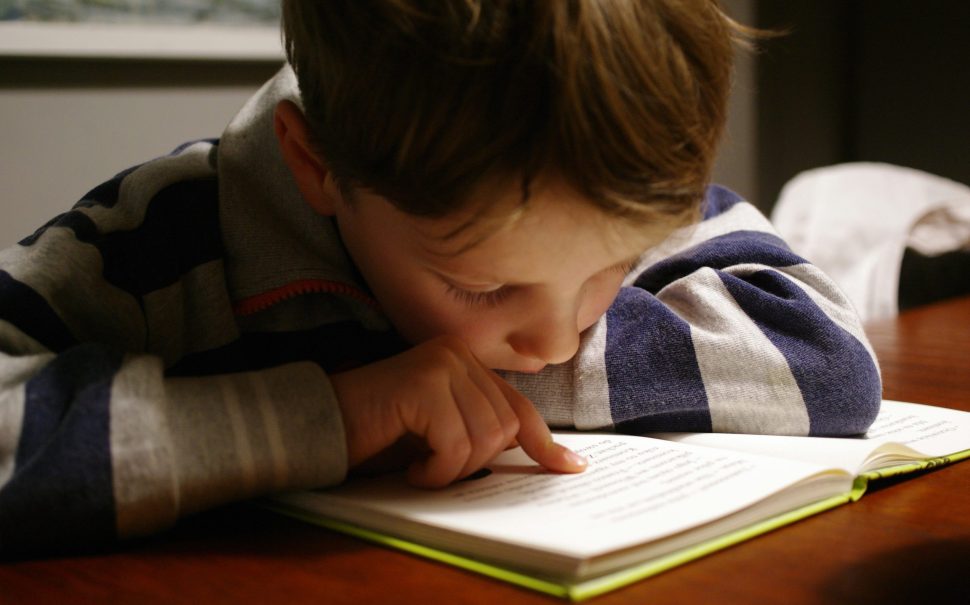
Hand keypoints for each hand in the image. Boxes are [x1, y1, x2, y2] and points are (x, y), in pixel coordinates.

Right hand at [329, 335, 586, 487]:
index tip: (571, 467)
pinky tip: (410, 467)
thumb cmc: (378, 434)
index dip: (545, 443)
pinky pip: (455, 445)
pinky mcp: (424, 384)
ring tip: (420, 465)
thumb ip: (482, 429)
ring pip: (485, 439)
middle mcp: (457, 354)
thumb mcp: (440, 432)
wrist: (319, 426)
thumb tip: (542, 455)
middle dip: (475, 463)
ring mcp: (441, 365)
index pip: (518, 407)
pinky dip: (435, 471)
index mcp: (465, 361)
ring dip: (453, 469)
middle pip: (504, 428)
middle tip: (436, 468)